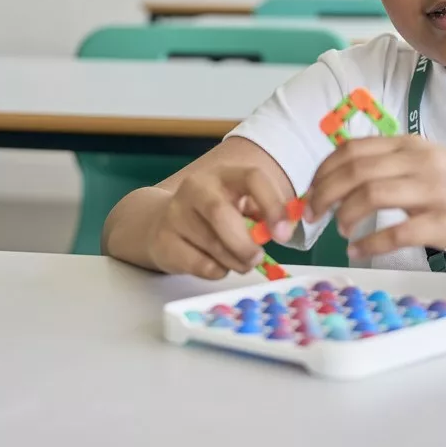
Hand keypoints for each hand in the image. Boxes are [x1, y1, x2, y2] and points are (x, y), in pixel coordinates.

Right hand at [146, 166, 295, 279]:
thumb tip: (286, 228)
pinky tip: (216, 264)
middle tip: (258, 258)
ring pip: (212, 244)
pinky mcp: (164, 241)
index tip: (284, 233)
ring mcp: (176, 213)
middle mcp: (197, 188)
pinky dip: (216, 271)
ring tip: (242, 263)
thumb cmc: (210, 217)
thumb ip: (263, 216)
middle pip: (221, 212)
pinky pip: (198, 264)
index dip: (273, 204)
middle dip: (245, 243)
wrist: (158, 223)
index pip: (252, 178)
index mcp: (224, 175)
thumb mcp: (238, 206)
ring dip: (235, 261)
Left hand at [305, 137, 445, 261]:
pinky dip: (369, 244)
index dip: (323, 171)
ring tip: (341, 232)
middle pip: (354, 171)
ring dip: (344, 216)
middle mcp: (421, 163)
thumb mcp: (432, 164)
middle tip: (313, 215)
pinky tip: (360, 251)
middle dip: (324, 194)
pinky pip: (396, 232)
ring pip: (369, 195)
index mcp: (413, 146)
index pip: (352, 149)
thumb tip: (345, 178)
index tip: (311, 191)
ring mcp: (434, 192)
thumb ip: (394, 166)